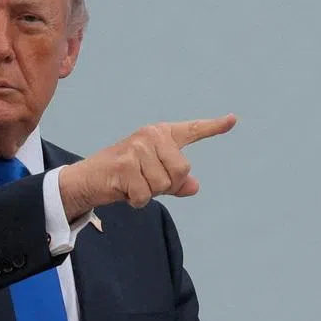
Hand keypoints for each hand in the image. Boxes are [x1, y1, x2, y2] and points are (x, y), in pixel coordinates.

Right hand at [58, 116, 236, 220]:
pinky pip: (145, 194)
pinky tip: (123, 190)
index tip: (232, 120)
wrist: (88, 179)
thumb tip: (194, 186)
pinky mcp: (125, 165)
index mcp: (160, 135)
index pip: (192, 131)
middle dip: (167, 185)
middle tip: (146, 183)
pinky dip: (136, 200)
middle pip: (182, 170)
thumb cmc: (123, 177)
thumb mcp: (152, 178)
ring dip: (149, 193)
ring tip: (132, 184)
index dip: (214, 127)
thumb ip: (175, 182)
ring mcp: (137, 148)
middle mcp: (150, 136)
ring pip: (163, 184)